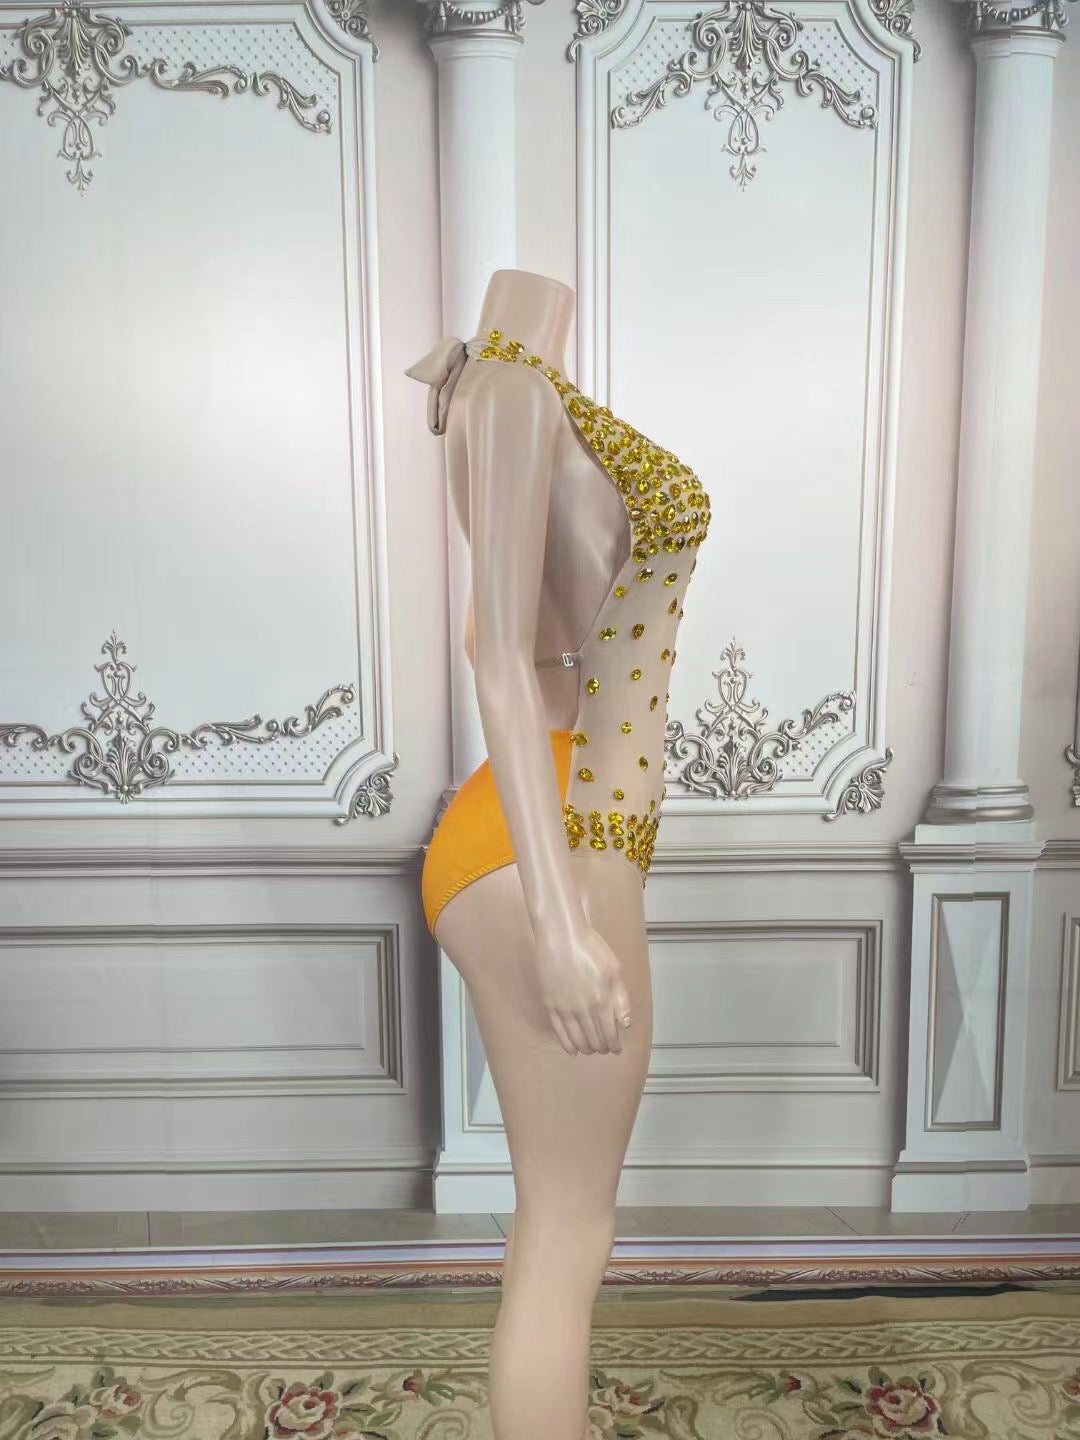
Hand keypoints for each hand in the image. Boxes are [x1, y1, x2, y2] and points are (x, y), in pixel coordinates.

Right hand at [536, 923, 632, 1056]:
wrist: (560, 935)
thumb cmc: (589, 947)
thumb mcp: (615, 969)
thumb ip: (621, 998)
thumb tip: (624, 1023)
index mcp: (602, 1001)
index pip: (609, 1034)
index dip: (614, 1045)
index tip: (616, 1048)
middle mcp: (583, 1009)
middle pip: (594, 1039)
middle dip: (602, 1048)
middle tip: (605, 1049)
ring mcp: (564, 1008)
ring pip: (577, 1039)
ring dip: (586, 1048)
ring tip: (592, 1049)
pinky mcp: (550, 1004)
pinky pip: (559, 1032)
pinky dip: (567, 1044)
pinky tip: (572, 1050)